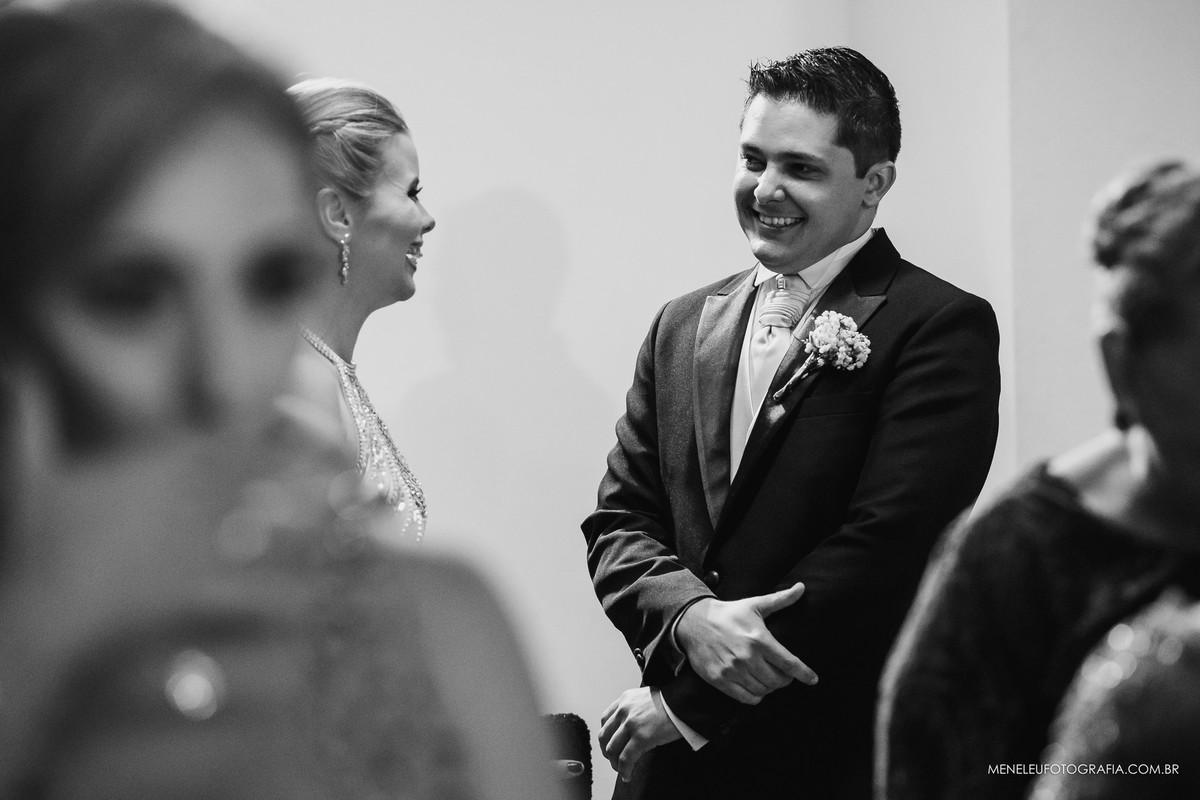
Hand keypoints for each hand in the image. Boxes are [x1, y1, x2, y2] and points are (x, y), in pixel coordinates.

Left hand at [598, 687, 681, 781]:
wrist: (684, 702)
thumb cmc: (671, 702)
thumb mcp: (646, 698)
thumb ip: (634, 709)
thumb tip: (631, 729)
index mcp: (625, 699)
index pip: (605, 720)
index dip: (606, 736)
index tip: (609, 745)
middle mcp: (624, 710)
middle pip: (605, 736)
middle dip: (607, 752)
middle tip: (613, 760)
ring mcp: (631, 724)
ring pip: (612, 749)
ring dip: (614, 763)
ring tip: (621, 770)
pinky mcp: (641, 737)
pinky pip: (626, 759)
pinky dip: (624, 770)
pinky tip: (627, 775)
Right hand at [675, 582, 817, 703]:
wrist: (694, 621)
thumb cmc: (729, 613)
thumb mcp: (755, 605)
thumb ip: (780, 600)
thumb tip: (802, 587)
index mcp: (759, 639)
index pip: (789, 663)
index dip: (804, 673)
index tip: (813, 679)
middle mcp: (747, 657)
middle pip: (778, 681)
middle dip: (785, 679)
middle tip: (783, 674)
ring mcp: (733, 670)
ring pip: (763, 690)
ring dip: (770, 687)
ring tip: (768, 678)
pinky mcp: (720, 680)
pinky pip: (746, 698)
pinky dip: (755, 696)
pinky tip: (755, 686)